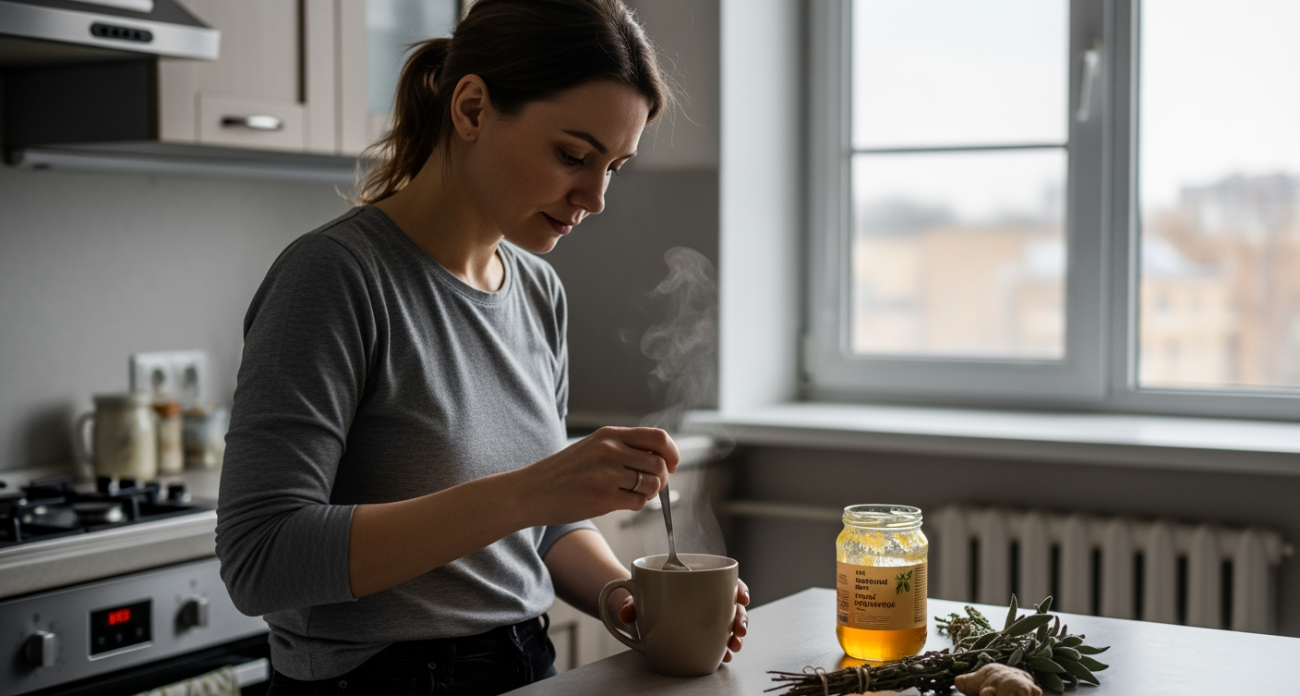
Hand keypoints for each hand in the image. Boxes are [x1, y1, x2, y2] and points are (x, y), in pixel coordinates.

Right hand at [520, 427, 678, 525]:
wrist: (531, 491)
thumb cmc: (563, 472)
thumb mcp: (592, 447)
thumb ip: (623, 447)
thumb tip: (660, 457)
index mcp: (609, 435)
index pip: (658, 437)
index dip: (672, 452)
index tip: (672, 464)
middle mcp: (610, 450)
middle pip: (659, 463)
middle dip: (663, 477)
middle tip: (651, 485)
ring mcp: (607, 474)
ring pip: (652, 484)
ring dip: (649, 493)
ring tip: (633, 493)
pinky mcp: (603, 498)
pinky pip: (638, 503)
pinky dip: (636, 505)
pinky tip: (621, 502)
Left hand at [615, 578, 751, 662]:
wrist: (636, 615)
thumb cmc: (641, 600)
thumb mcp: (634, 599)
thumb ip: (629, 604)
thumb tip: (627, 613)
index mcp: (695, 582)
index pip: (724, 580)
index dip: (737, 587)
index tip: (742, 596)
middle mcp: (705, 599)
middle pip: (732, 604)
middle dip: (741, 617)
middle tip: (739, 629)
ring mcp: (705, 618)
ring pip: (729, 624)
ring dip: (736, 635)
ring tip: (734, 645)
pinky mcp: (702, 636)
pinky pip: (718, 641)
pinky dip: (724, 648)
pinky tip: (725, 655)